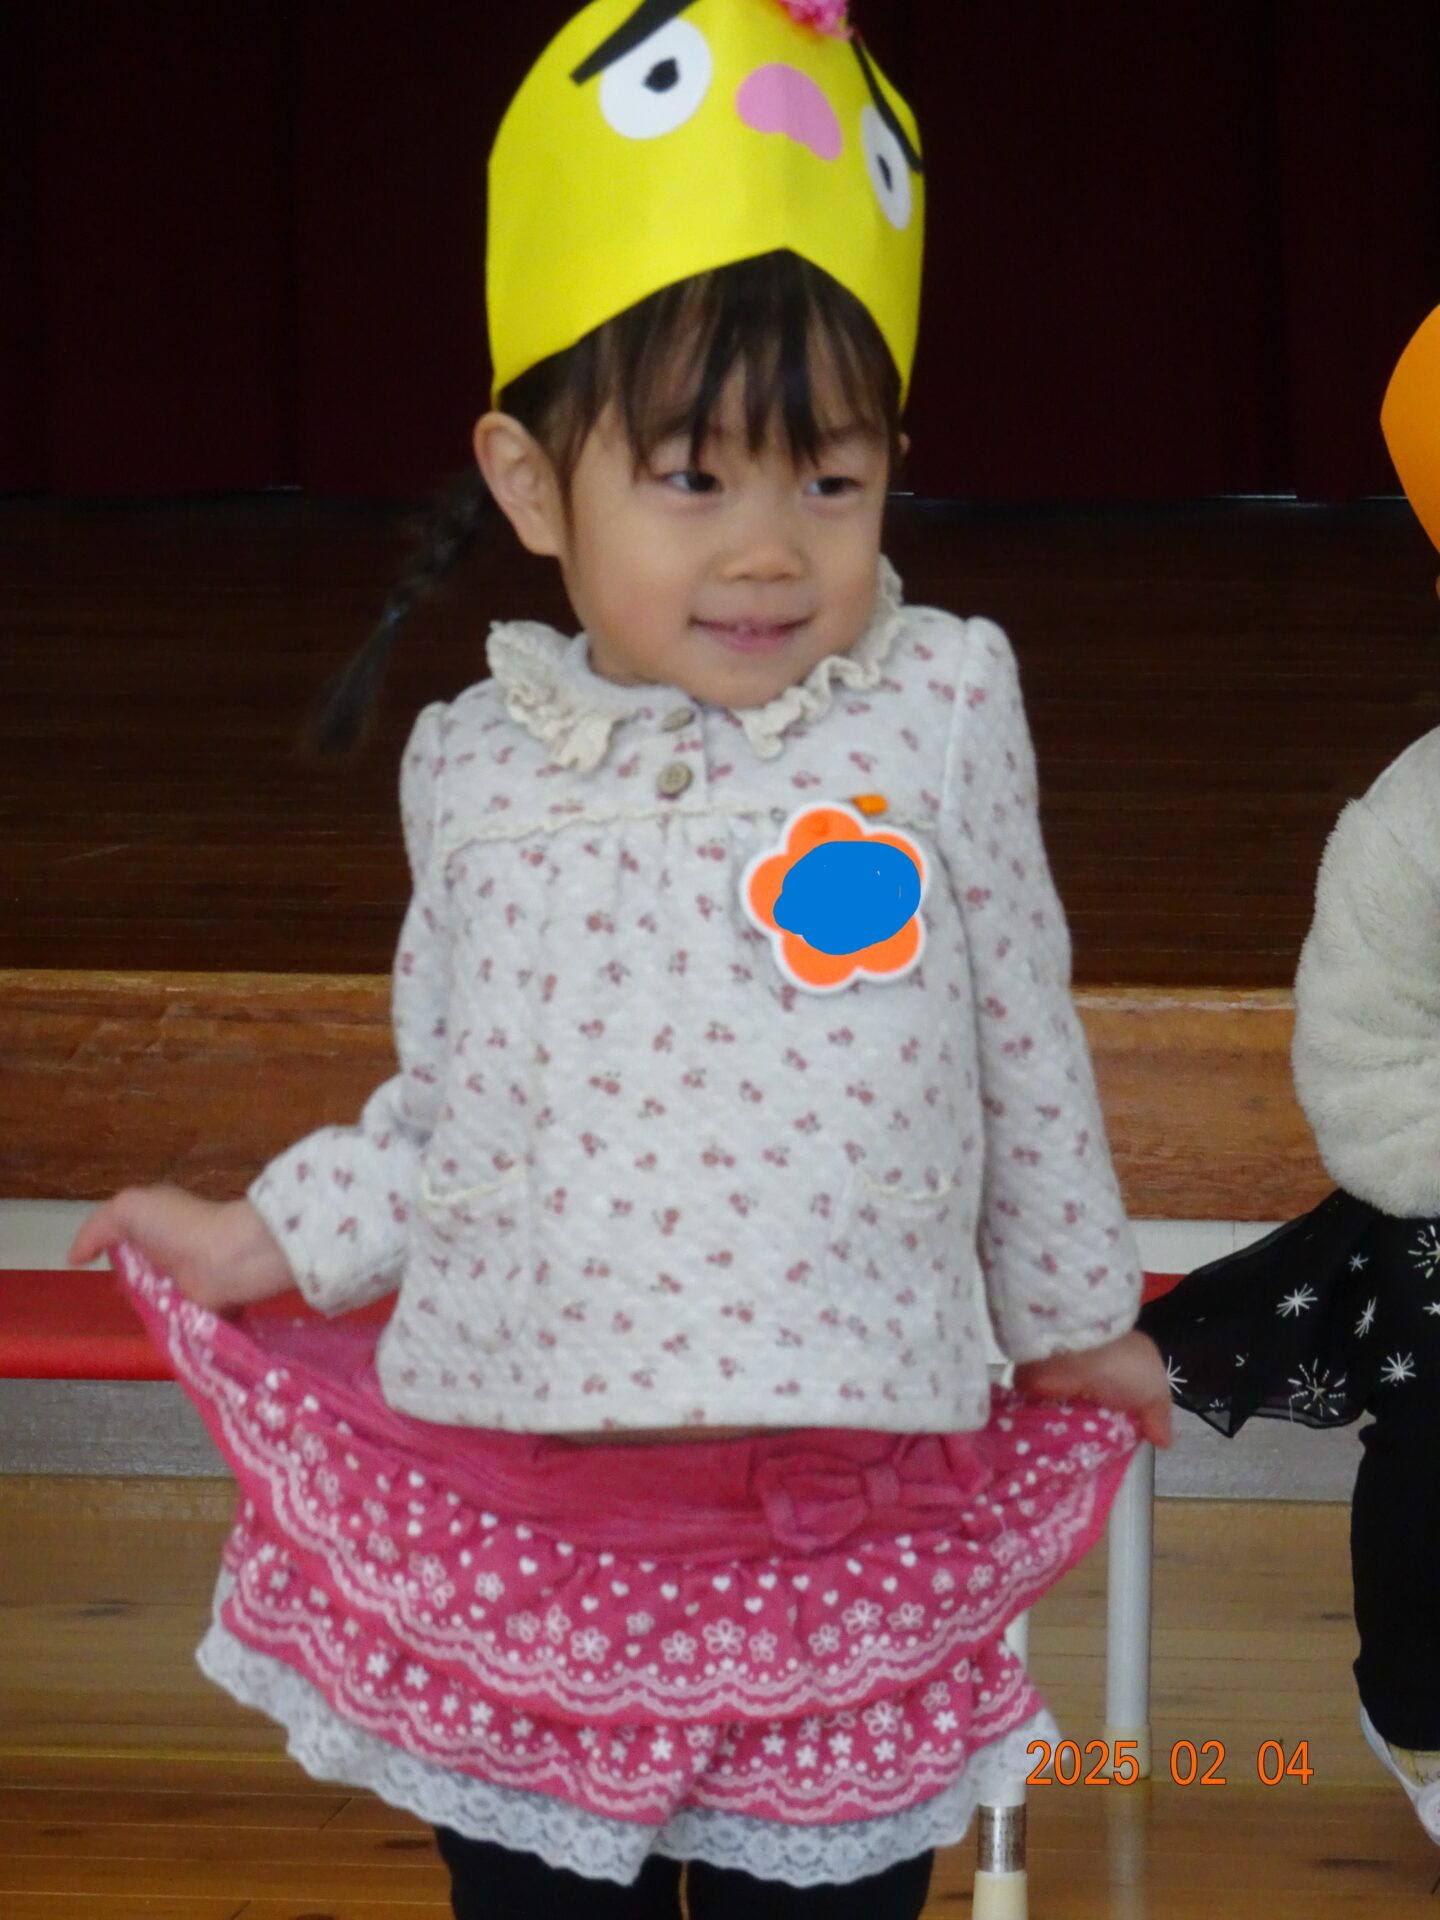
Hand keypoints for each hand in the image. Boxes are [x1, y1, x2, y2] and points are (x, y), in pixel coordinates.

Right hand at [68, 1188, 295, 1314]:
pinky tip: (164, 1327)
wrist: (229, 1258)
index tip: (107, 1272)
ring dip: (150, 1309)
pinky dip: (171, 1326)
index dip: (114, 1258)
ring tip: (149, 1311)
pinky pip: (179, 1322)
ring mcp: (193, 1278)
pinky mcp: (206, 1307)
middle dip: (131, 1289)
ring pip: (157, 1301)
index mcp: (159, 1222)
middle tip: (130, 1296)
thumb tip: (75, 1259)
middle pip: (140, 1276)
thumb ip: (96, 1230)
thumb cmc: (178, 1229)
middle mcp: (176, 1248)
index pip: (127, 1244)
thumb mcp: (126, 1210)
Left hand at [1012, 1329, 1173, 1448]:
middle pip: (1099, 1413)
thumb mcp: (1155, 1390)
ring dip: (1074, 1436)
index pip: (1127, 1403)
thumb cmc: (1121, 1367)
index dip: (1130, 1426)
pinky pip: (1045, 1419)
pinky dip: (1049, 1433)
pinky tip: (1056, 1452)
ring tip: (1079, 1464)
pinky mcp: (1036, 1392)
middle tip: (1103, 1465)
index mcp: (1123, 1368)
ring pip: (1072, 1419)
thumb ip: (1159, 1416)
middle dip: (1101, 1436)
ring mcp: (1063, 1382)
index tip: (1130, 1450)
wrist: (1073, 1349)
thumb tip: (1166, 1441)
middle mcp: (1092, 1373)